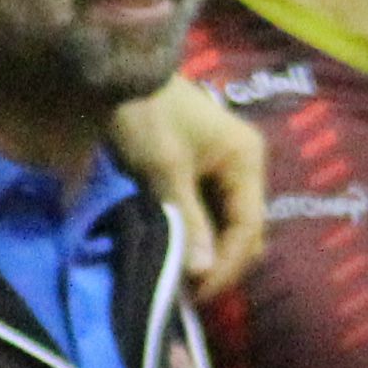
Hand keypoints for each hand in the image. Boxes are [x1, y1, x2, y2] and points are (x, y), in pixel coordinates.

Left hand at [114, 74, 270, 298]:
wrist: (118, 72)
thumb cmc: (146, 113)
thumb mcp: (164, 168)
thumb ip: (187, 219)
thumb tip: (201, 272)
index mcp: (246, 161)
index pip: (248, 229)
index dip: (226, 267)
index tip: (196, 295)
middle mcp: (244, 167)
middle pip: (245, 232)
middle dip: (221, 265)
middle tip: (185, 295)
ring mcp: (224, 170)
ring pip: (227, 227)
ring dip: (207, 255)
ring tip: (178, 282)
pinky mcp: (201, 173)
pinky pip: (208, 215)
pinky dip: (195, 237)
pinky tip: (175, 256)